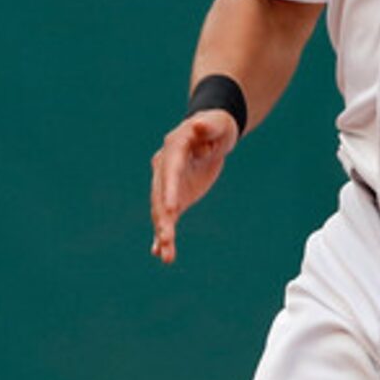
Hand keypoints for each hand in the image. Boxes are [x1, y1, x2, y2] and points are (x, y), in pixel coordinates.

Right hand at [150, 110, 241, 263]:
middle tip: (167, 239)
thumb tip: (199, 124)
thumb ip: (208, 125)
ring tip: (166, 256)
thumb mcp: (218, 123)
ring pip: (162, 210)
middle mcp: (165, 168)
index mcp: (174, 148)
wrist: (213, 134)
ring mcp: (168, 184)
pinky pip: (169, 217)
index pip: (170, 171)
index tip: (172, 209)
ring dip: (163, 233)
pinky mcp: (176, 196)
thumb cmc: (217, 126)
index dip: (170, 190)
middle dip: (163, 218)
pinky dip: (164, 234)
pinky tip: (161, 253)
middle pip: (161, 195)